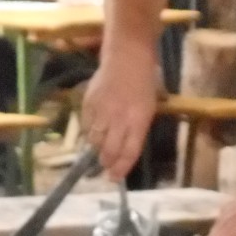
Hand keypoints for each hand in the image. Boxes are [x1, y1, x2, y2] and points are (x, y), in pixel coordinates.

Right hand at [81, 51, 159, 179]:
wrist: (127, 56)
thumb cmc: (144, 82)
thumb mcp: (149, 108)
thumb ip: (137, 129)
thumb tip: (124, 150)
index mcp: (139, 120)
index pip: (129, 152)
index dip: (121, 168)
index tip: (114, 178)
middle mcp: (120, 118)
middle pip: (109, 150)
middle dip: (106, 163)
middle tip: (105, 168)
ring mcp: (102, 110)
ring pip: (95, 140)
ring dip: (97, 149)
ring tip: (99, 150)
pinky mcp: (88, 103)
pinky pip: (86, 126)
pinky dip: (89, 133)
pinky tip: (93, 132)